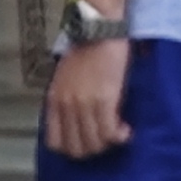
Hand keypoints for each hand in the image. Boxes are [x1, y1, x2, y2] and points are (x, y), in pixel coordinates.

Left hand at [43, 36, 132, 159]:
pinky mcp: (105, 100)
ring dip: (110, 144)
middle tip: (107, 139)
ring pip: (95, 144)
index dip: (73, 148)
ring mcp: (84, 104)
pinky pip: (111, 133)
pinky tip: (126, 130)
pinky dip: (121, 137)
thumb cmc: (85, 52)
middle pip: (76, 149)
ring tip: (119, 132)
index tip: (88, 141)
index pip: (55, 143)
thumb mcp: (65, 79)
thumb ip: (67, 101)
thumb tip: (76, 123)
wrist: (98, 30)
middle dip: (94, 150)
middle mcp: (66, 106)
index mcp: (53, 101)